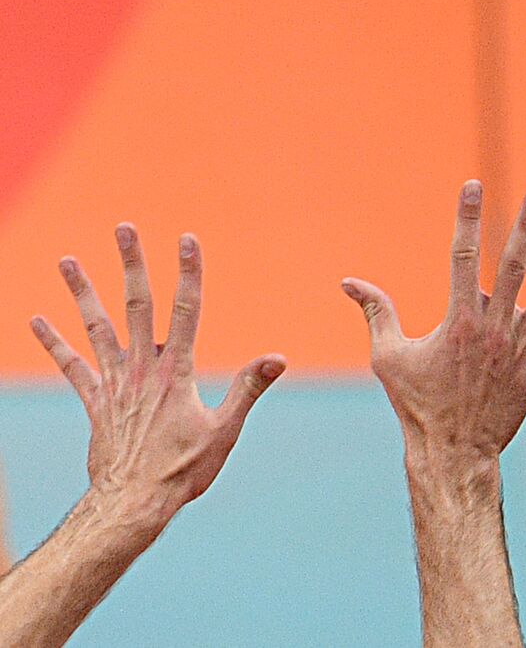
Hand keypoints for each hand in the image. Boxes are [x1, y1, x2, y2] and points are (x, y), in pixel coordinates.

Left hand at [30, 225, 285, 527]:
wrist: (133, 505)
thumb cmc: (183, 471)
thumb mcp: (225, 430)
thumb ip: (249, 388)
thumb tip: (278, 357)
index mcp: (177, 372)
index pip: (186, 310)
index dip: (189, 273)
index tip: (188, 239)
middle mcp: (142, 369)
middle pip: (136, 305)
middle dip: (132, 264)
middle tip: (124, 228)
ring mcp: (114, 384)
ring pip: (96, 327)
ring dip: (82, 292)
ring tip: (67, 260)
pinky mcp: (95, 403)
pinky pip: (72, 366)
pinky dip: (54, 342)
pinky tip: (37, 319)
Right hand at [343, 181, 525, 457]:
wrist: (452, 453)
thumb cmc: (417, 406)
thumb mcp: (389, 357)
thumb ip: (376, 313)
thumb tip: (349, 281)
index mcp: (458, 319)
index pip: (463, 257)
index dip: (467, 219)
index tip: (472, 186)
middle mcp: (492, 327)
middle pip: (513, 266)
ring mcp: (518, 348)